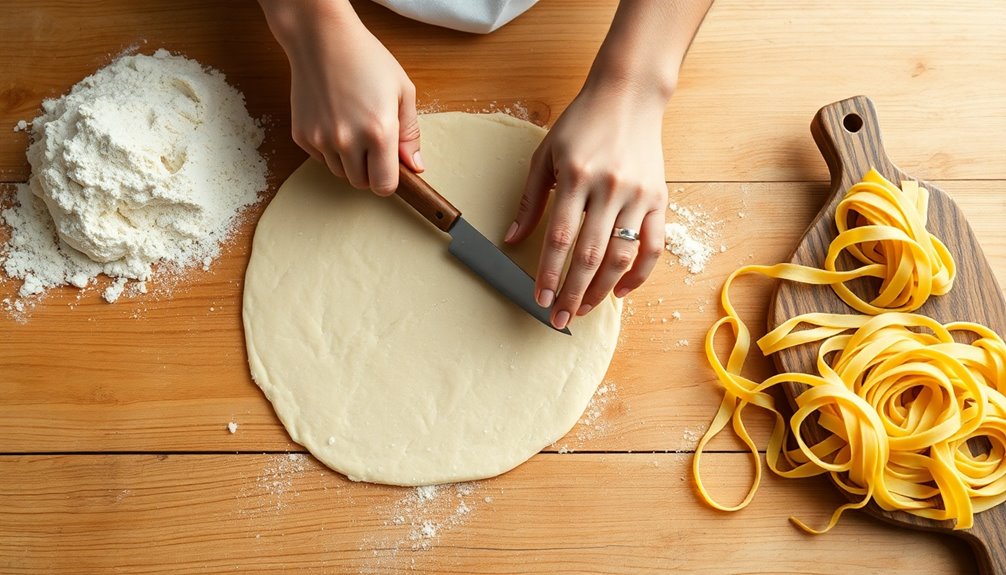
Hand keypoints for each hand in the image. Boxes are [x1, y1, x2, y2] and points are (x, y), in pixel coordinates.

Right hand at [261, 0, 422, 194]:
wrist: (321, 39)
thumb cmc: (366, 60)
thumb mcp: (402, 92)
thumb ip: (410, 134)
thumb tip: (414, 167)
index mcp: (379, 132)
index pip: (383, 186)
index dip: (388, 179)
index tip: (388, 166)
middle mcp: (347, 140)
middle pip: (361, 182)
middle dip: (369, 170)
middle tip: (372, 142)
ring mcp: (321, 139)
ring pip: (340, 173)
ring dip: (349, 160)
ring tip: (352, 127)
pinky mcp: (301, 135)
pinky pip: (320, 158)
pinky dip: (328, 148)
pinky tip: (334, 119)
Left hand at [505, 83, 668, 329]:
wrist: (628, 95)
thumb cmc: (581, 124)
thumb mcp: (545, 155)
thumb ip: (530, 200)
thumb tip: (511, 239)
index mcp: (575, 176)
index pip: (560, 238)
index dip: (548, 274)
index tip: (539, 300)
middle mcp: (609, 188)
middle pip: (590, 255)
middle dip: (572, 293)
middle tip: (560, 319)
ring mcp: (638, 195)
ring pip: (621, 256)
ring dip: (601, 290)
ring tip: (584, 309)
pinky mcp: (659, 198)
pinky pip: (653, 247)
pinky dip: (638, 274)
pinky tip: (620, 292)